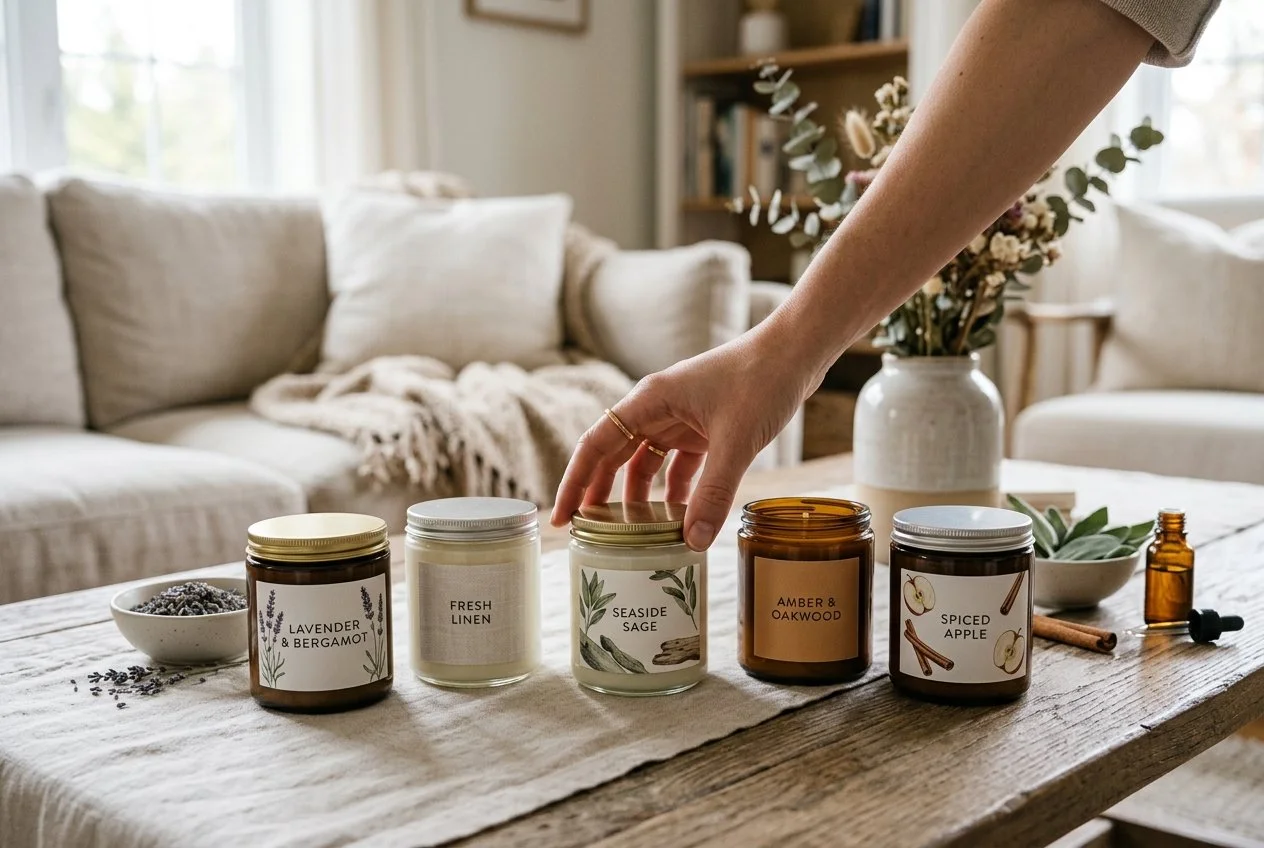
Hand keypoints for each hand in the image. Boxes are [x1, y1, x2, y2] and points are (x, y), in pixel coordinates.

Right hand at [550, 328, 814, 550]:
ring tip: (630, 533)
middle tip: (587, 534)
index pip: (595, 445)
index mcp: (649, 401)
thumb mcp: (735, 442)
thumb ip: (713, 493)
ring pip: (646, 462)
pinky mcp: (704, 427)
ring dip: (639, 496)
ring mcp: (681, 417)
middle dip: (599, 494)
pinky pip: (678, 464)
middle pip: (614, 456)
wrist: (796, 352)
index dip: (574, 483)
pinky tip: (680, 518)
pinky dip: (676, 490)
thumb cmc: (761, 379)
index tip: (561, 518)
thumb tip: (694, 543)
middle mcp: (657, 408)